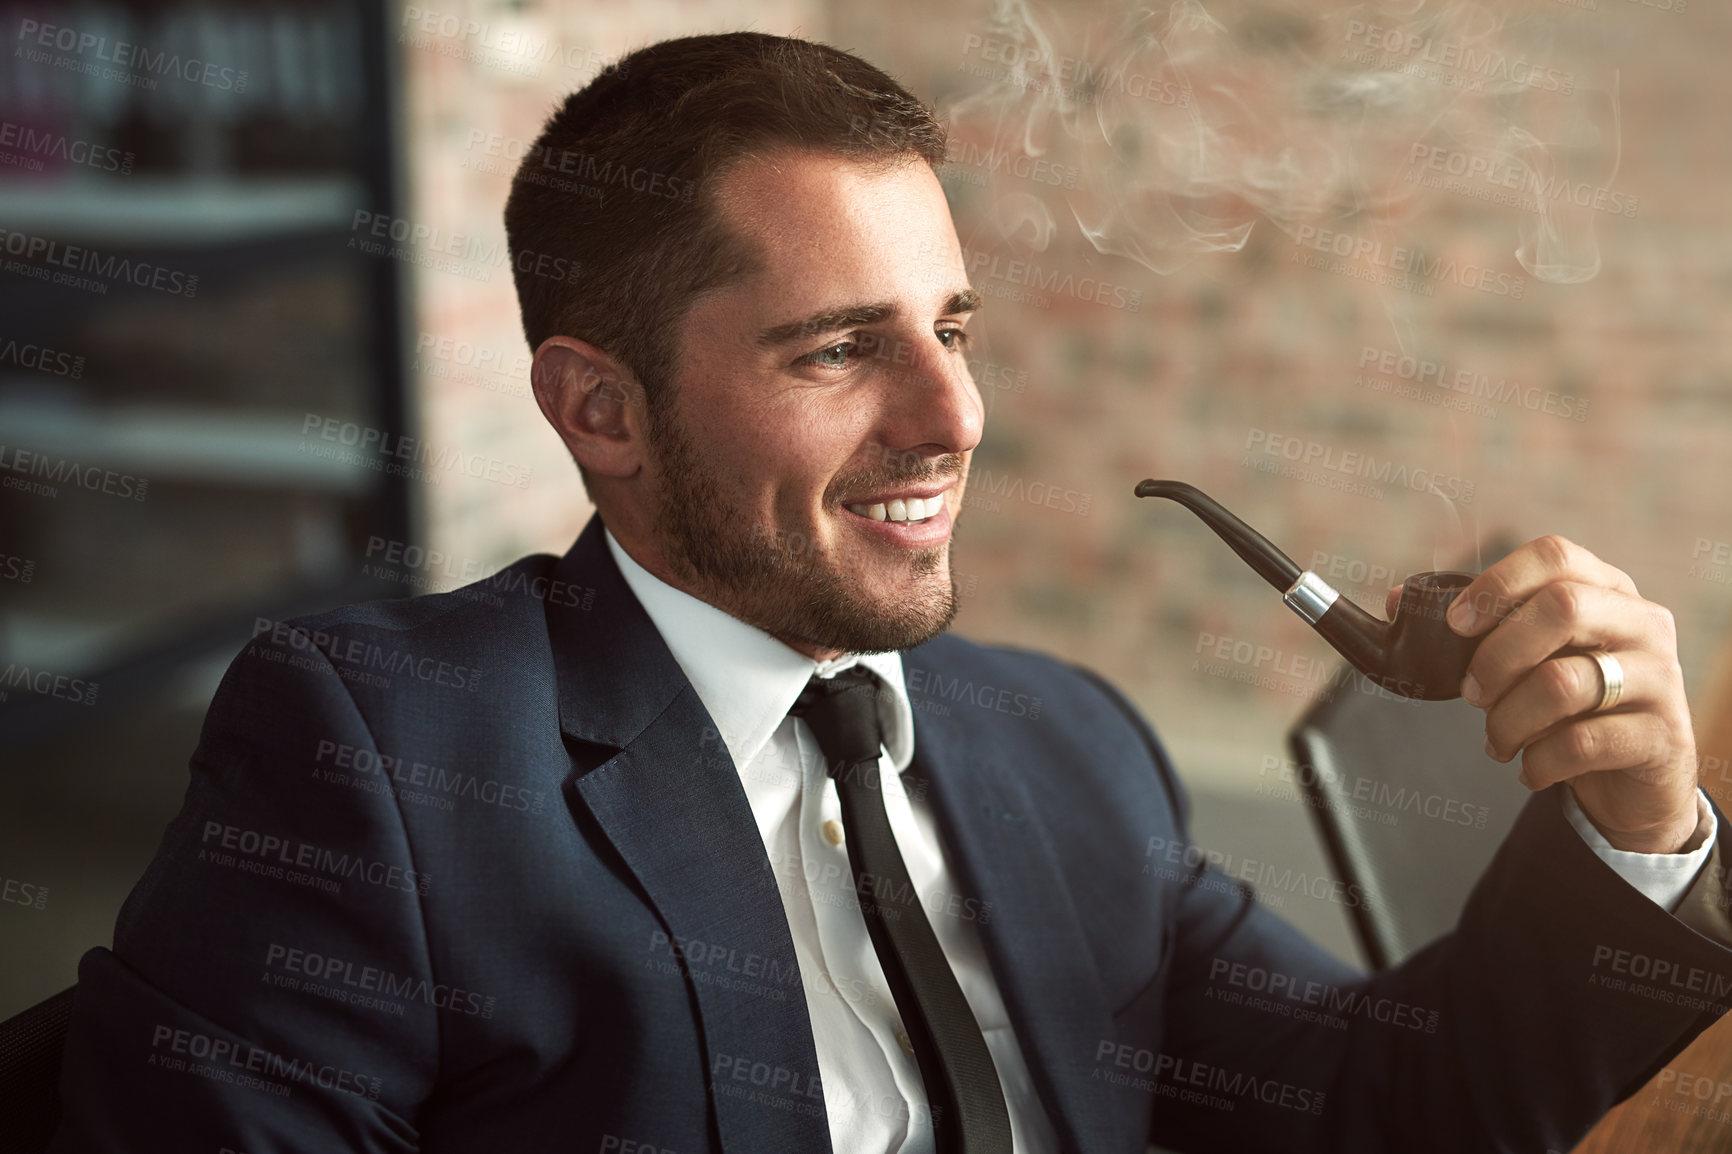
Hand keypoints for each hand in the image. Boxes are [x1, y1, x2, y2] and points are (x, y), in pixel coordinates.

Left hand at [1392, 536, 1700, 853]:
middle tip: (1471, 693)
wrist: (1637, 777)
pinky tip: (1530, 768)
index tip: (1456, 623)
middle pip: (1562, 607)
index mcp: (1606, 590)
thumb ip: (1474, 628)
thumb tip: (1395, 601)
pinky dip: (1538, 761)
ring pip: (1563, 682)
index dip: (1497, 583)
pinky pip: (1582, 743)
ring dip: (1508, 720)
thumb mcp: (1530, 658)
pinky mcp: (1661, 736)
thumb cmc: (1570, 704)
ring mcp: (1659, 678)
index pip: (1555, 555)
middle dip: (1496, 655)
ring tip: (1497, 741)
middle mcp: (1641, 623)